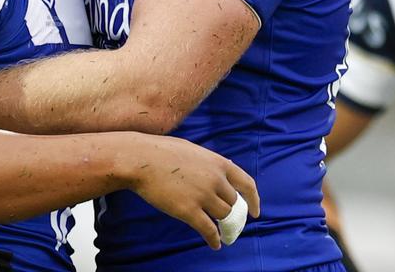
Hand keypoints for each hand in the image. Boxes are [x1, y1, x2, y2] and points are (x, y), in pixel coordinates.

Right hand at [124, 135, 260, 250]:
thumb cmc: (161, 151)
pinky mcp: (189, 211)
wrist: (140, 159)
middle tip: (226, 221)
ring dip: (222, 225)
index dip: (254, 200)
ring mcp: (203, 196)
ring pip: (223, 216)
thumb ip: (210, 162)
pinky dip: (214, 239)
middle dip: (229, 212)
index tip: (255, 212)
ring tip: (220, 233)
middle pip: (232, 203)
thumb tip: (226, 169)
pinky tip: (214, 244)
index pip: (247, 184)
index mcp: (218, 163)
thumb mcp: (193, 150)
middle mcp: (215, 180)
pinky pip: (209, 230)